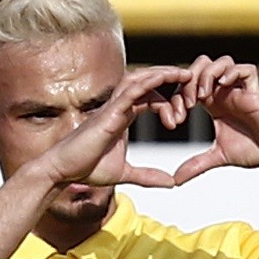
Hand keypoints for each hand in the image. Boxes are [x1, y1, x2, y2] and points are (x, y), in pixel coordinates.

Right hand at [37, 65, 192, 188]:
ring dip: (164, 75)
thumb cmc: (87, 168)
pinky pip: (132, 88)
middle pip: (150, 84)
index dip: (170, 103)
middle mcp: (120, 106)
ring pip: (142, 80)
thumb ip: (148, 176)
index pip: (152, 99)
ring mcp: (114, 105)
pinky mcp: (109, 110)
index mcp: (124, 116)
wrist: (64, 169)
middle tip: (194, 86)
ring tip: (186, 75)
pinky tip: (165, 78)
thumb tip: (171, 183)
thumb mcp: (125, 173)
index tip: (183, 117)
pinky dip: (150, 81)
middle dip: (172, 83)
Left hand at [173, 56, 258, 184]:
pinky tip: (222, 88)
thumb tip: (176, 180)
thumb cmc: (254, 150)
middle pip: (201, 65)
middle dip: (188, 81)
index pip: (188, 85)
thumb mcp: (218, 156)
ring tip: (203, 97)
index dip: (176, 97)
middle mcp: (225, 92)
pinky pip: (245, 69)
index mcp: (213, 102)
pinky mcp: (256, 92)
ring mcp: (240, 89)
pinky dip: (231, 73)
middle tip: (187, 105)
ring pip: (221, 62)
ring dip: (207, 75)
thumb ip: (197, 164)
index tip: (176, 120)